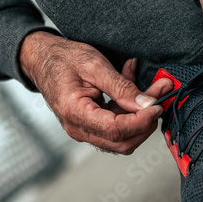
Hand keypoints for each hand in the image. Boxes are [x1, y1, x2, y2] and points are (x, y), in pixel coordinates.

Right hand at [18, 31, 171, 154]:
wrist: (42, 59)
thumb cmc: (63, 59)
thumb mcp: (94, 65)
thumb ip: (122, 87)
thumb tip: (147, 105)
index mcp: (75, 113)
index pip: (116, 130)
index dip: (142, 120)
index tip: (157, 105)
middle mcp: (78, 129)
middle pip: (123, 142)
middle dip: (146, 122)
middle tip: (160, 97)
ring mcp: (84, 130)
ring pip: (123, 138)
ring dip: (142, 116)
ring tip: (152, 88)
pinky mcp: (90, 126)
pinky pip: (117, 128)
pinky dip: (131, 112)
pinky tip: (134, 89)